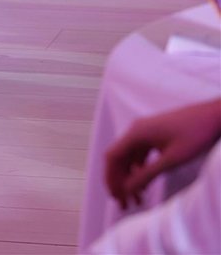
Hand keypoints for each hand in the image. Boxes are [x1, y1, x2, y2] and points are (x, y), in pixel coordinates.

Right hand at [105, 99, 220, 208]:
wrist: (212, 117)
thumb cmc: (194, 135)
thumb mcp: (171, 160)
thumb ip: (147, 175)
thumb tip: (127, 189)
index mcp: (136, 133)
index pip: (112, 157)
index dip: (110, 178)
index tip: (115, 197)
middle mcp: (136, 130)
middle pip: (119, 158)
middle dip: (120, 182)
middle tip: (125, 204)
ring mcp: (145, 132)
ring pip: (130, 158)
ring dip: (130, 178)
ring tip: (136, 199)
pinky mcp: (154, 135)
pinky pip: (140, 154)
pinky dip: (140, 171)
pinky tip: (145, 185)